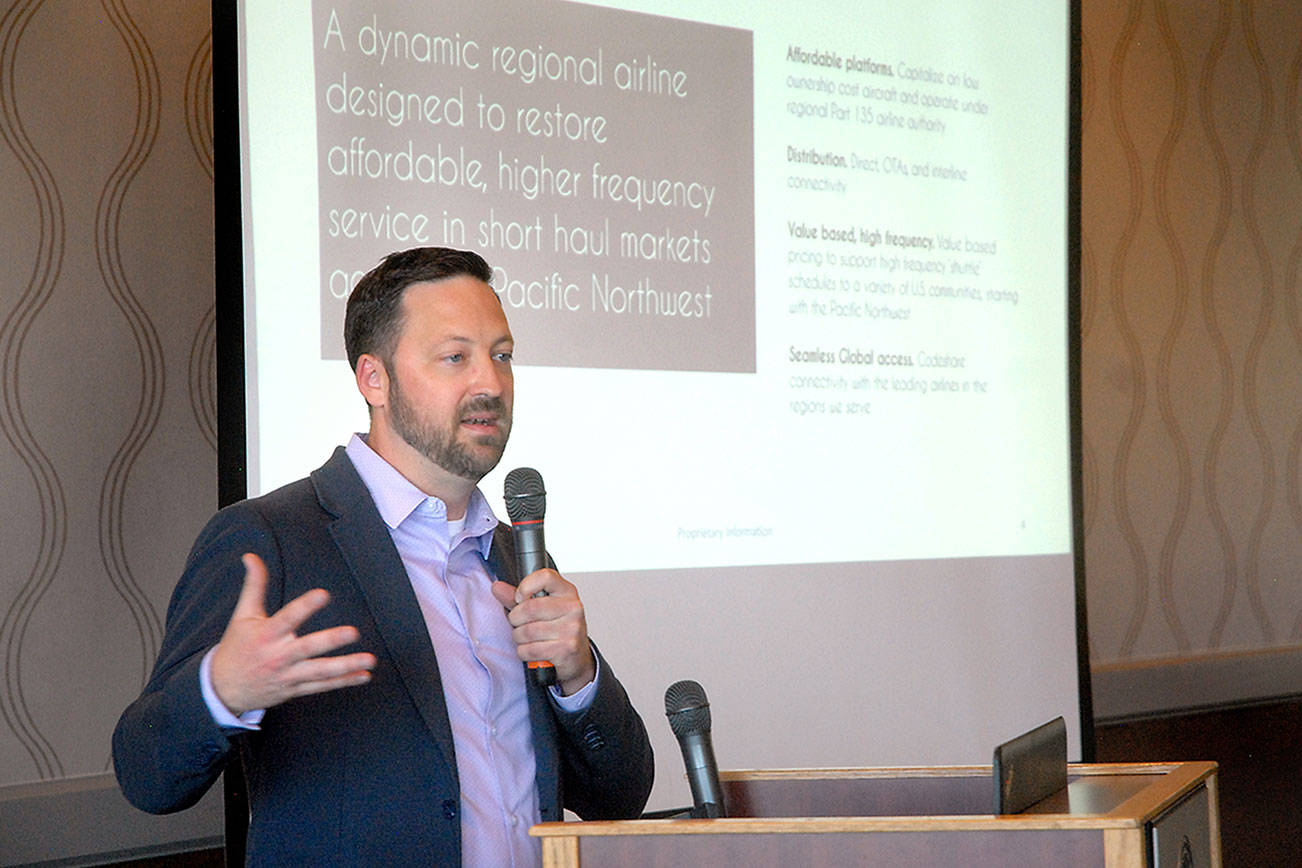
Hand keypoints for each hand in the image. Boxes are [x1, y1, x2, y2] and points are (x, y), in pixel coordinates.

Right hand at [209, 553, 375, 715]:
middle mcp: (279, 656)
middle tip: (353, 632)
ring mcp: (288, 675)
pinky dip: (343, 682)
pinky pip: (322, 686)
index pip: (288, 617)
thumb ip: (254, 585)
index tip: (323, 594)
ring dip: (346, 666)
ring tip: (369, 660)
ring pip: (320, 672)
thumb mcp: (242, 615)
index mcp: (267, 634)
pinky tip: (363, 676)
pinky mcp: (295, 688)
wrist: (222, 689)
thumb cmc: (236, 648)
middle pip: (308, 648)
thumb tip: (251, 556)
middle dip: (330, 641)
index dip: (305, 606)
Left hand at [491, 569, 595, 695]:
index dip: (526, 586)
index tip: (520, 598)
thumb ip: (518, 597)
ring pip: (527, 631)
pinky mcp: (566, 648)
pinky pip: (530, 649)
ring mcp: (571, 628)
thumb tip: (497, 587)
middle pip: (529, 608)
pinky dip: (524, 651)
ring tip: (526, 637)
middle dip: (515, 619)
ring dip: (518, 637)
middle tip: (519, 623)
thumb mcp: (541, 607)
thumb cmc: (557, 628)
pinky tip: (531, 649)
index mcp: (567, 591)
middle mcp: (572, 607)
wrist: (577, 656)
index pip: (545, 576)